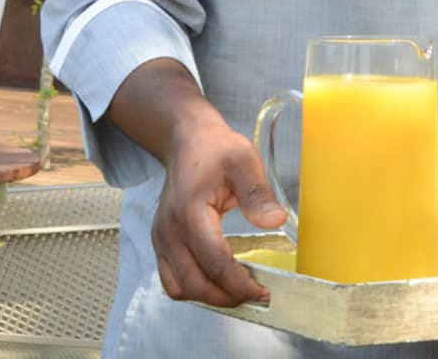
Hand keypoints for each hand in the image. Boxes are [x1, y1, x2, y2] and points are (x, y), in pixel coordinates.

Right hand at [151, 119, 289, 306]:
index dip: (239, 283)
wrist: (187, 141)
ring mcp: (161, 238)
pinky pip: (171, 279)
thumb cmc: (217, 149)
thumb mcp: (245, 160)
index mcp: (189, 212)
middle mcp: (169, 230)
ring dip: (208, 296)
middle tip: (255, 295)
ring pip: (178, 287)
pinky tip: (218, 282)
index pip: (214, 261)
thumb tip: (276, 222)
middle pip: (194, 283)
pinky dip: (194, 288)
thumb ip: (258, 193)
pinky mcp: (160, 243)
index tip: (263, 291)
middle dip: (227, 297)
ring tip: (238, 290)